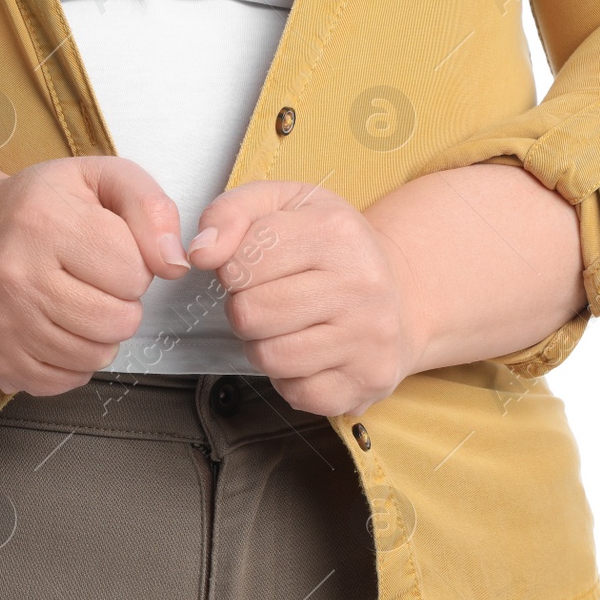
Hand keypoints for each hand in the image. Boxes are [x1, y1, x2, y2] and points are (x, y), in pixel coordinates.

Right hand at [0, 156, 190, 396]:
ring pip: (95, 356)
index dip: (135, 264)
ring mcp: (3, 323)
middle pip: (118, 320)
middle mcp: (16, 275)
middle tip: (96, 282)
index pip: (133, 270)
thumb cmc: (39, 207)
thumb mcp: (98, 179)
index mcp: (45, 222)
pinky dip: (74, 360)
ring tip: (79, 303)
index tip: (109, 252)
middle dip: (123, 303)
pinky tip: (58, 328)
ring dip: (101, 334)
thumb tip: (175, 264)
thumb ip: (150, 207)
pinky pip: (66, 380)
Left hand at [187, 180, 422, 416]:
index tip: (257, 266)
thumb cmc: (328, 248)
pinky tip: (311, 353)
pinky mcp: (369, 380)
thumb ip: (230, 213)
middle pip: (250, 313)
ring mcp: (370, 337)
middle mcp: (362, 284)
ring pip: (269, 357)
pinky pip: (296, 393)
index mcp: (337, 231)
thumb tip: (201, 253)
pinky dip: (291, 378)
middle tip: (271, 299)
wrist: (399, 293)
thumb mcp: (282, 206)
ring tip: (288, 326)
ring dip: (264, 345)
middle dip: (246, 308)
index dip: (234, 268)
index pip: (241, 262)